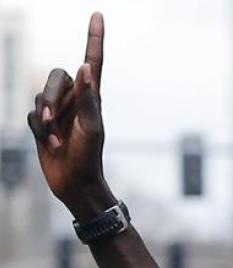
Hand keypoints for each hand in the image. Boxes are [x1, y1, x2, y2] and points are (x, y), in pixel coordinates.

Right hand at [26, 12, 113, 221]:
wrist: (76, 183)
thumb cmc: (89, 156)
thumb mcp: (90, 127)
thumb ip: (88, 98)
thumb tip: (85, 66)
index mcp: (92, 97)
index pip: (93, 61)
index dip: (93, 38)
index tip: (97, 15)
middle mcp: (76, 99)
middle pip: (54, 77)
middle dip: (50, 95)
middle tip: (53, 117)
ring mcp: (60, 111)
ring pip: (39, 97)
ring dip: (45, 119)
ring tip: (56, 139)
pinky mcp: (45, 124)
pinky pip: (32, 116)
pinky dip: (40, 130)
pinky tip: (51, 145)